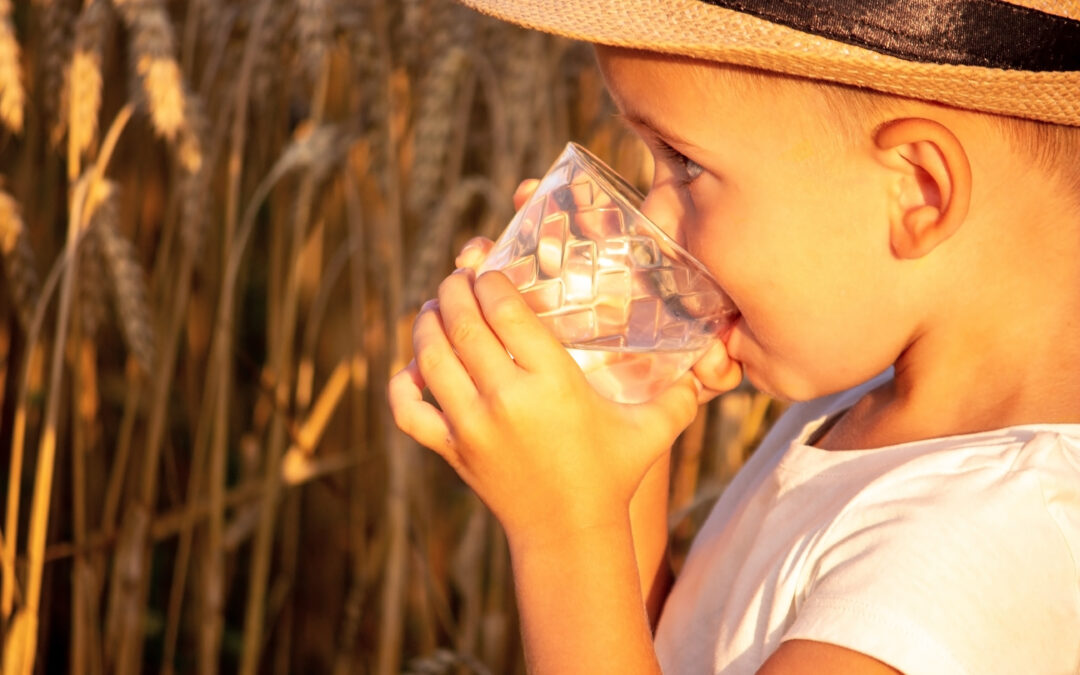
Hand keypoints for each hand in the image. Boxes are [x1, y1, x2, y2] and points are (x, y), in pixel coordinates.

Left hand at [388, 180, 741, 546]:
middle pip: (461, 322)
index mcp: (552, 383)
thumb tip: (716, 362)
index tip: (489, 270)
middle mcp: (505, 399)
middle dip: (454, 289)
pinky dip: (401, 383)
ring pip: (430, 356)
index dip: (490, 279)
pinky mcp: (451, 450)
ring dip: (427, 322)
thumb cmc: (612, 475)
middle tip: (458, 278)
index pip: (504, 309)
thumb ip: (680, 394)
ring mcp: (471, 426)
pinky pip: (408, 410)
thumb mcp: (651, 430)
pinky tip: (412, 366)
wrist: (569, 534)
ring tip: (435, 307)